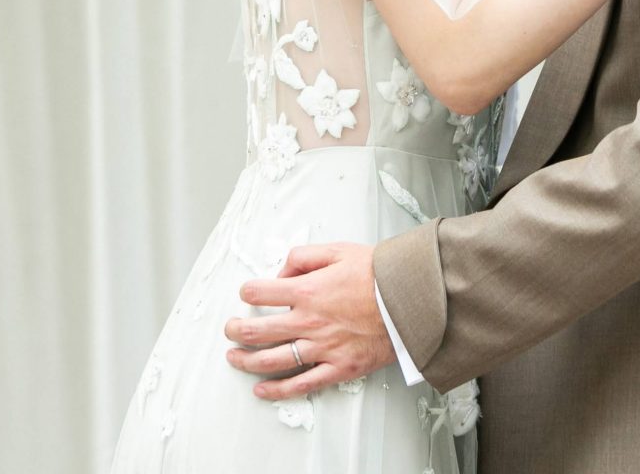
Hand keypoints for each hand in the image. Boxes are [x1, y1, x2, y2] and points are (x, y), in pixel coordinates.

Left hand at [223, 242, 394, 399]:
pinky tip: (261, 390)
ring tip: (233, 357)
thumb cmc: (378, 274)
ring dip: (246, 360)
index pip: (260, 293)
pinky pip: (301, 384)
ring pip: (272, 360)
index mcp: (307, 291)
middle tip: (229, 330)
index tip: (247, 293)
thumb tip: (281, 273)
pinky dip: (277, 390)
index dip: (248, 291)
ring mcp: (322, 348)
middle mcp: (308, 322)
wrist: (411, 300)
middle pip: (257, 331)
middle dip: (235, 330)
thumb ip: (303, 257)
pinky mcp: (338, 368)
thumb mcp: (338, 250)